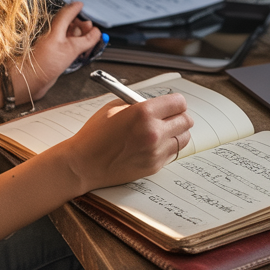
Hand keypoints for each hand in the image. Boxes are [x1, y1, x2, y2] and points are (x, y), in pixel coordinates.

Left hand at [11, 1, 101, 101]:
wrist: (31, 79)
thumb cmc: (44, 63)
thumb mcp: (71, 49)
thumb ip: (85, 40)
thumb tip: (96, 33)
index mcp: (55, 28)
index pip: (66, 13)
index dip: (75, 8)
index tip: (82, 5)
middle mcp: (53, 34)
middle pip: (68, 23)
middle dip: (80, 23)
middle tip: (90, 26)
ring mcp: (53, 44)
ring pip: (67, 34)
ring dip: (78, 34)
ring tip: (87, 37)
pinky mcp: (53, 54)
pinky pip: (66, 45)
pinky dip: (74, 44)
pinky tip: (79, 48)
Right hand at [53, 93, 193, 194]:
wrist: (83, 164)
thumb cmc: (95, 135)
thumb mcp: (114, 107)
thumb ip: (139, 104)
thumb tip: (156, 104)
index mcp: (144, 113)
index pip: (179, 103)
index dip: (176, 102)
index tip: (172, 104)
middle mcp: (153, 132)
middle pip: (186, 120)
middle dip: (179, 116)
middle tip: (170, 117)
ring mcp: (156, 151)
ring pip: (184, 138)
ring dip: (177, 133)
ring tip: (163, 131)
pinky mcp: (154, 166)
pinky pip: (173, 153)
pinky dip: (168, 147)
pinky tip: (155, 144)